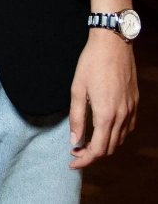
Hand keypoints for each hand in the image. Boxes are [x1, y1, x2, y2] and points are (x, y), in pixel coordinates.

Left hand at [69, 29, 137, 168]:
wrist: (112, 44)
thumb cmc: (91, 63)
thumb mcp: (77, 88)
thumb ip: (76, 116)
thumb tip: (74, 140)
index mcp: (105, 114)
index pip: (97, 149)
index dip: (84, 160)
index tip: (72, 163)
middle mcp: (121, 116)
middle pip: (109, 148)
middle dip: (92, 154)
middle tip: (76, 150)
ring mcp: (130, 111)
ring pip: (119, 140)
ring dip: (104, 145)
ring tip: (87, 140)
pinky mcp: (134, 104)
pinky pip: (127, 128)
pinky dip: (115, 135)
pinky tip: (103, 128)